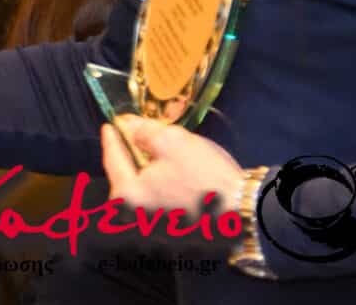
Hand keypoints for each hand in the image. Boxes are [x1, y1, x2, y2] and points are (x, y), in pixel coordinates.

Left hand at [102, 116, 242, 214]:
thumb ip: (143, 131)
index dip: (112, 139)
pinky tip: (171, 173)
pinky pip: (158, 200)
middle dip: (128, 156)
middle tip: (131, 136)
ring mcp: (155, 227)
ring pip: (143, 190)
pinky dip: (160, 184)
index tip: (110, 125)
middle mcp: (136, 216)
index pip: (113, 160)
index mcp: (128, 196)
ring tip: (153, 151)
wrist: (246, 212)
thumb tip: (127, 125)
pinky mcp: (175, 231)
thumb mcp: (172, 142)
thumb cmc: (205, 176)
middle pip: (126, 178)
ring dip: (146, 171)